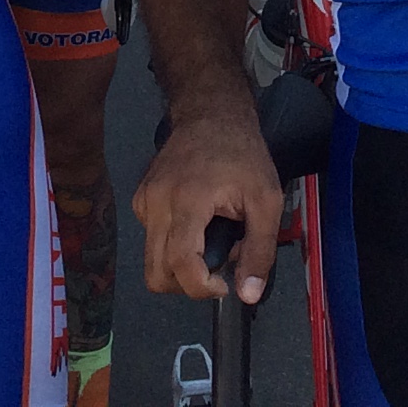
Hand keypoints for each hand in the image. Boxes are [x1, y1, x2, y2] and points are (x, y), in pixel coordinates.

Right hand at [132, 97, 281, 304]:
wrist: (212, 113)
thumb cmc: (242, 153)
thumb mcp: (266, 200)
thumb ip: (259, 250)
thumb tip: (248, 294)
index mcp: (187, 201)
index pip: (179, 263)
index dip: (201, 288)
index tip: (225, 284)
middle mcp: (156, 202)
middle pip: (156, 272)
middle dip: (188, 285)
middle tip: (217, 268)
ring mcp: (144, 200)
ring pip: (151, 259)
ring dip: (180, 267)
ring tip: (210, 243)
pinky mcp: (140, 198)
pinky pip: (150, 240)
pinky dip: (171, 246)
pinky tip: (195, 226)